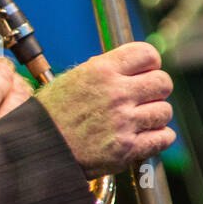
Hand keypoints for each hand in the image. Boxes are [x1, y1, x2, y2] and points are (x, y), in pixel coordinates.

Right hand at [35, 42, 174, 177]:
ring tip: (140, 120)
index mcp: (101, 71)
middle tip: (143, 98)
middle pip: (163, 82)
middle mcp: (115, 93)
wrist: (38, 149)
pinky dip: (159, 138)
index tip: (144, 72)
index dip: (150, 63)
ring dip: (155, 116)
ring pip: (164, 111)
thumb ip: (104, 71)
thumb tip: (130, 67)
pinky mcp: (127, 148)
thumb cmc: (51, 116)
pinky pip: (163, 137)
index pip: (149, 54)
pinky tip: (146, 137)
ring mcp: (123, 122)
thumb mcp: (72, 80)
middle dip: (156, 90)